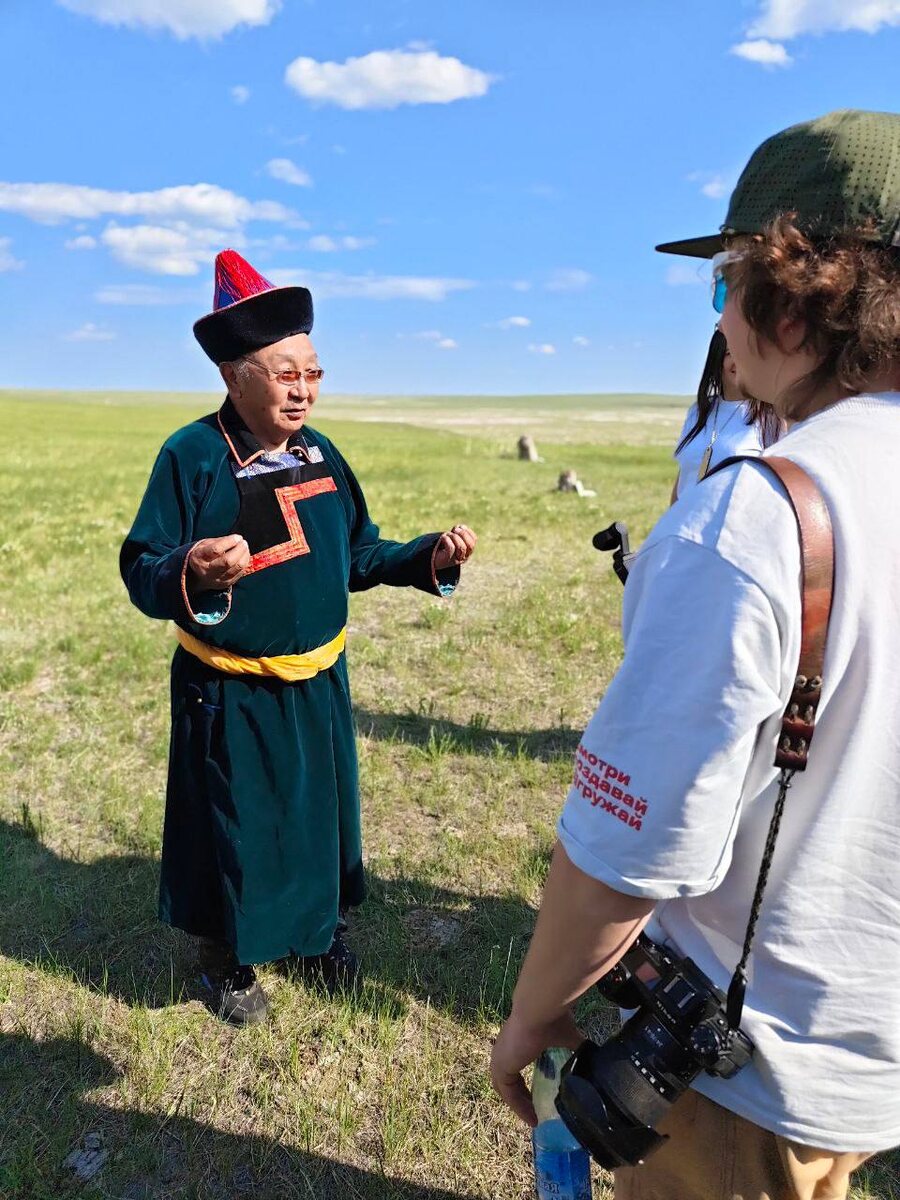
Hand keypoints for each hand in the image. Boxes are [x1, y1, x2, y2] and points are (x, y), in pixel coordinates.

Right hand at [188, 535, 249, 591]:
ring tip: (245, 547)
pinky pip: (240, 572)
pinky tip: (244, 556)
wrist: (198, 574)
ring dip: (245, 555)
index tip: (237, 537)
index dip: (229, 542)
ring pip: (237, 567)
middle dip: (239, 549)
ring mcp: (218, 579)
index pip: (216, 550)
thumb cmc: (204, 554)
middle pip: (228, 561)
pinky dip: (245, 562)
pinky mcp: (226, 583)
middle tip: (243, 542)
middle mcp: (208, 571)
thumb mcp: (206, 544)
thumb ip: (220, 541)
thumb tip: (237, 539)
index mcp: (200, 557)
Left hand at [433, 524, 476, 569]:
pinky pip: (451, 548)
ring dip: (454, 537)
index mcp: (467, 550)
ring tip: (446, 534)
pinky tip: (442, 538)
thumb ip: (457, 533)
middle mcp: (464, 557)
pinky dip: (447, 540)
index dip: (467, 531)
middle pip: (470, 545)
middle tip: (454, 530)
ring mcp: (456, 560)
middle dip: (463, 534)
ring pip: (461, 547)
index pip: (474, 540)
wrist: (429, 558)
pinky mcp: (448, 560)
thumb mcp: (451, 538)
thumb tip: (460, 527)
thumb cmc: (441, 546)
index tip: (459, 526)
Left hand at [490, 1009, 582, 1126]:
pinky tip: (532, 1118)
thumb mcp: (567, 1037)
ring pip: (506, 1090)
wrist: (539, 1011)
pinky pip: (508, 1094)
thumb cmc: (551, 1019)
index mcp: (515, 1042)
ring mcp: (500, 1058)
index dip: (524, 1084)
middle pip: (508, 1082)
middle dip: (521, 1098)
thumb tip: (593, 1057)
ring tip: (534, 1119)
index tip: (538, 1097)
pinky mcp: (501, 1067)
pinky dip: (518, 1107)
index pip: (515, 1068)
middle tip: (537, 1111)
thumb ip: (575, 1047)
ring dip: (519, 1105)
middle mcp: (504, 1050)